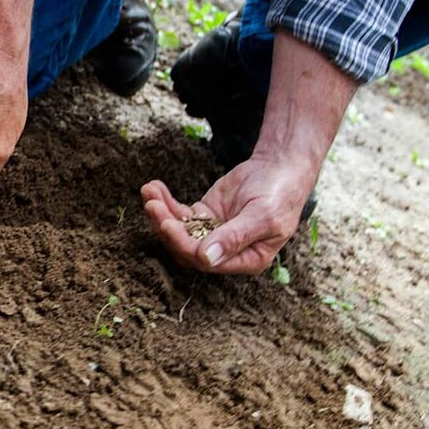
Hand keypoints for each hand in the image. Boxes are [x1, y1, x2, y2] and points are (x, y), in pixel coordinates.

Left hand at [141, 154, 317, 274]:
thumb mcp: (262, 216)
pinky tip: (154, 187)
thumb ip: (234, 237)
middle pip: (186, 247)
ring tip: (149, 192)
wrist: (280, 168)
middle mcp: (225, 251)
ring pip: (178, 230)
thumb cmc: (279, 195)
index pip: (205, 261)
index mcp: (245, 260)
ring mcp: (211, 233)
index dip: (183, 244)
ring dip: (160, 213)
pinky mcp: (203, 215)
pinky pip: (179, 213)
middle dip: (166, 227)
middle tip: (152, 205)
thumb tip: (206, 259)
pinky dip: (165, 201)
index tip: (167, 224)